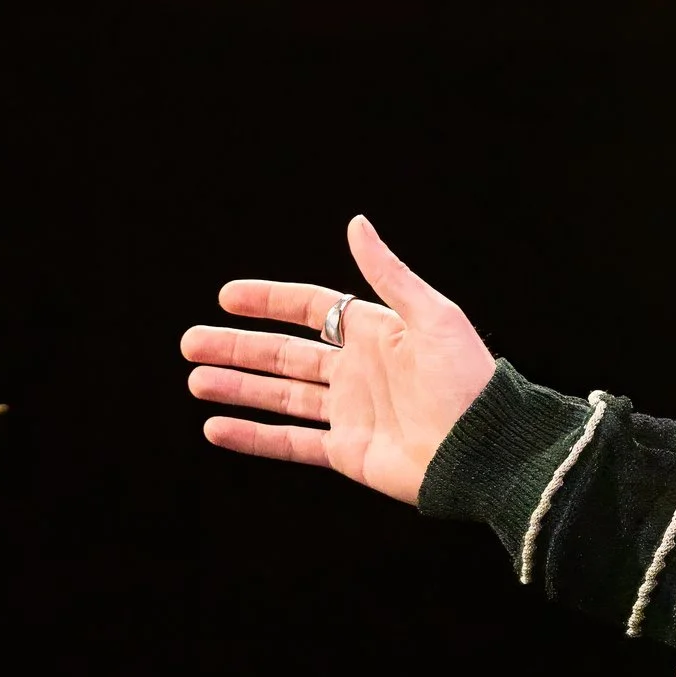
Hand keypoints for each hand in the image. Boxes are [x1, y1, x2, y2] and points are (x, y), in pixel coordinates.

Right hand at [182, 214, 495, 505]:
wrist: (484, 450)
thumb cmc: (467, 380)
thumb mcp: (433, 316)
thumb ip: (388, 274)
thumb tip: (356, 223)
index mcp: (376, 333)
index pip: (310, 309)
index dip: (268, 301)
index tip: (226, 297)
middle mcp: (357, 371)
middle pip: (284, 353)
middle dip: (238, 346)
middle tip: (191, 342)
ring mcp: (349, 412)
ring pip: (280, 395)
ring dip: (238, 387)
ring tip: (195, 379)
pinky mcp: (347, 452)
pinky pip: (290, 442)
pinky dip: (253, 436)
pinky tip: (216, 428)